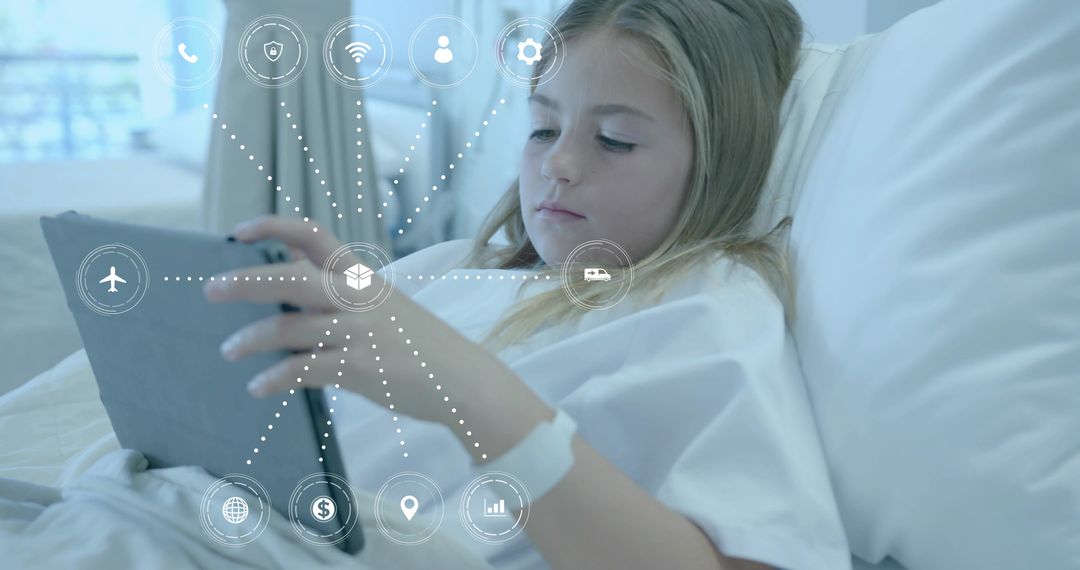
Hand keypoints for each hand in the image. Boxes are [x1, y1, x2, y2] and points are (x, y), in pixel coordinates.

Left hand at [203, 216, 521, 438]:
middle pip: (291, 276)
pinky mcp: (358, 368)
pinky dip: (274, 379)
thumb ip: (340, 289)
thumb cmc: (418, 343)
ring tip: (228, 350)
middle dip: (246, 281)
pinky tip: (259, 387)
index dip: (273, 226)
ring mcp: (358, 332)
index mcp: (362, 276)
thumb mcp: (384, 303)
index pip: (314, 235)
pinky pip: (302, 369)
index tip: (239, 231)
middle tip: (210, 289)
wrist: (460, 380)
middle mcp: (357, 298)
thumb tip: (289, 273)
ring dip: (250, 339)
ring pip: (289, 326)